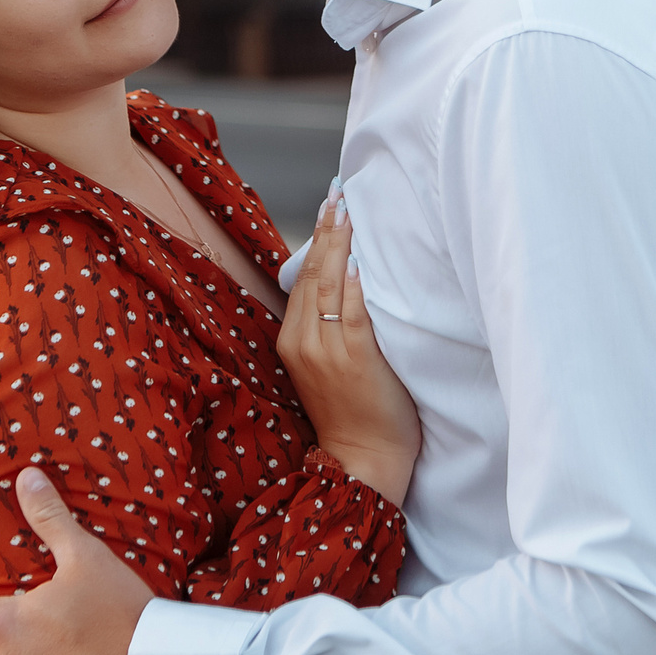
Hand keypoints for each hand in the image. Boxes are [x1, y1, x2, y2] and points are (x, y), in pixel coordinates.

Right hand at [276, 193, 419, 505]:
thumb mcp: (325, 367)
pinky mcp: (356, 358)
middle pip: (313, 274)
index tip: (329, 207)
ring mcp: (328, 351)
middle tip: (339, 195)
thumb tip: (344, 280)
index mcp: (292, 342)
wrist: (363, 459)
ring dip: (340, 244)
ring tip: (348, 210)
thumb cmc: (353, 413)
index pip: (302, 279)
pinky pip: (352, 311)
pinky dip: (353, 281)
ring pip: (329, 285)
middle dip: (328, 230)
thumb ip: (327, 328)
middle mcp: (304, 342)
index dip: (317, 240)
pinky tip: (357, 257)